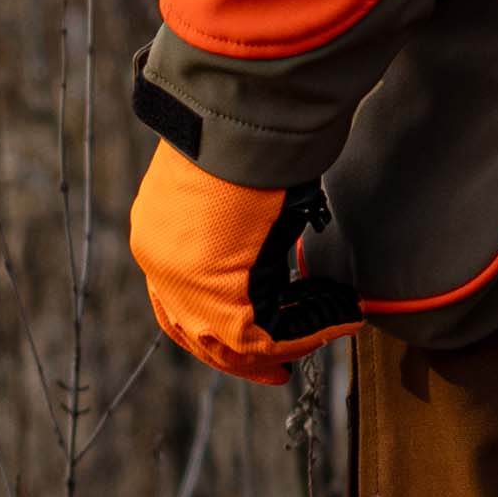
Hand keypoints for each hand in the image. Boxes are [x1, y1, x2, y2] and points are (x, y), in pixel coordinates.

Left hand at [128, 140, 359, 384]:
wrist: (237, 125)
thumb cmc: (241, 134)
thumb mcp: (232, 181)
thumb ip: (239, 221)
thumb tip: (273, 239)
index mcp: (157, 239)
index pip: (179, 302)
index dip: (213, 326)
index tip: (249, 337)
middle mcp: (162, 271)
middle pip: (200, 337)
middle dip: (245, 359)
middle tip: (277, 371)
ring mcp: (185, 292)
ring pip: (231, 346)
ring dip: (283, 347)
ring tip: (330, 328)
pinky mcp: (217, 305)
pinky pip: (264, 337)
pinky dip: (309, 333)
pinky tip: (340, 318)